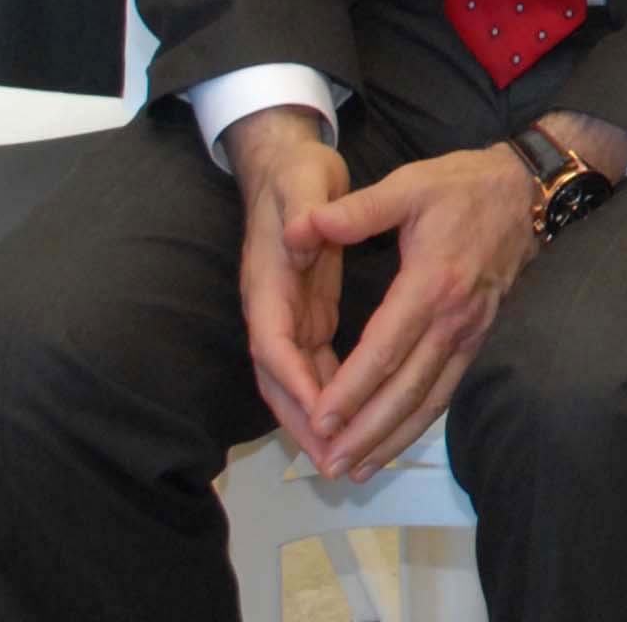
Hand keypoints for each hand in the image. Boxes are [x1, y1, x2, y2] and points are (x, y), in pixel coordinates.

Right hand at [229, 107, 348, 463]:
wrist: (286, 166)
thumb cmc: (298, 174)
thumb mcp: (306, 181)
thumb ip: (308, 207)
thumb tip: (302, 233)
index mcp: (269, 282)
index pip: (275, 343)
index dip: (296, 379)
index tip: (322, 410)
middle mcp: (273, 308)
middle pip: (280, 378)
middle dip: (304, 421)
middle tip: (334, 460)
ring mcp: (289, 315)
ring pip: (299, 380)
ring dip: (318, 419)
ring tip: (347, 459)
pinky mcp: (308, 314)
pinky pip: (317, 365)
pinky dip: (333, 393)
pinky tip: (357, 419)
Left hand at [296, 145, 547, 477]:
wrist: (527, 191)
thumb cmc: (464, 187)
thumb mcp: (410, 184)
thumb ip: (358, 210)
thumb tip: (304, 225)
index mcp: (431, 283)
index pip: (384, 350)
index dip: (351, 390)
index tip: (319, 421)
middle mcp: (453, 318)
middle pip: (406, 389)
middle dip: (366, 432)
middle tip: (329, 466)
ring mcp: (471, 332)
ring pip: (429, 399)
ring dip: (392, 438)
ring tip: (355, 470)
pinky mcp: (479, 338)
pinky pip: (447, 390)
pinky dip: (419, 423)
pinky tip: (393, 442)